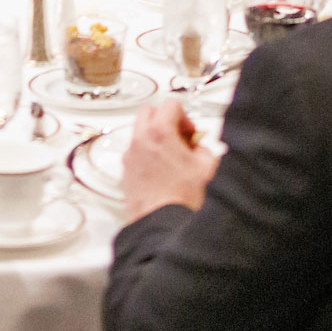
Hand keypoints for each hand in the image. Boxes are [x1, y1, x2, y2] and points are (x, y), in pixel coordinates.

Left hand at [120, 103, 218, 221]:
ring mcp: (129, 157)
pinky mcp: (124, 174)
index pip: (170, 104)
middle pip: (149, 113)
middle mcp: (139, 140)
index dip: (185, 117)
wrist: (163, 226)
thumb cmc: (185, 197)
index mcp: (159, 132)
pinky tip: (161, 176)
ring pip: (139, 134)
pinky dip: (146, 156)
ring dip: (154, 139)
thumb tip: (196, 147)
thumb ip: (203, 148)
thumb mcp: (207, 167)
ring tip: (171, 161)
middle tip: (180, 140)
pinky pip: (134, 155)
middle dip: (165, 121)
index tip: (191, 135)